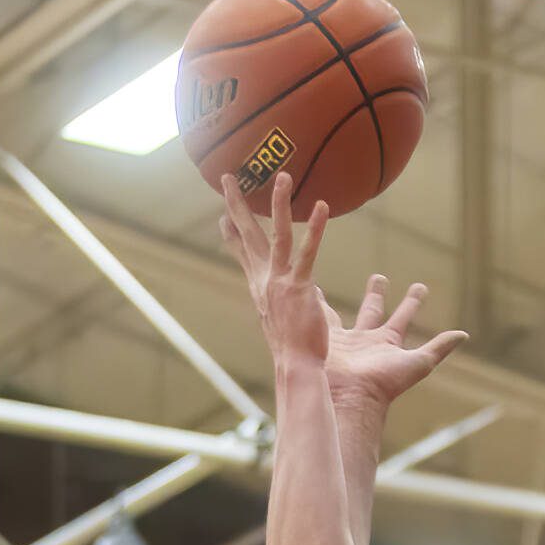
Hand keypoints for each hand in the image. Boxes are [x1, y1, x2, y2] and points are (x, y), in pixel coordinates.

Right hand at [220, 170, 330, 365]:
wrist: (297, 368)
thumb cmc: (295, 349)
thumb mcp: (284, 320)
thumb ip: (287, 302)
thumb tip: (300, 293)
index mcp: (260, 288)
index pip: (243, 255)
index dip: (232, 234)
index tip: (222, 216)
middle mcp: (265, 281)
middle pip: (248, 236)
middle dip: (237, 205)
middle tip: (227, 178)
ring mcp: (280, 282)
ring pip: (277, 235)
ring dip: (279, 204)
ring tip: (283, 176)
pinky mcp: (300, 287)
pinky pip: (308, 252)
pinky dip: (315, 228)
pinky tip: (322, 206)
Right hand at [323, 273, 467, 413]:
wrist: (351, 397)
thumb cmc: (385, 383)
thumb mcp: (418, 363)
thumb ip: (438, 347)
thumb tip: (464, 334)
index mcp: (387, 343)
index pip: (403, 317)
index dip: (413, 302)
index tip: (420, 287)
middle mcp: (365, 340)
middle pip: (372, 310)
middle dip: (376, 294)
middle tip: (379, 276)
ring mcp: (343, 340)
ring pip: (341, 312)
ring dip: (339, 299)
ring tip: (336, 283)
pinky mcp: (322, 339)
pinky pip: (317, 316)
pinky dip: (311, 303)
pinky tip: (305, 288)